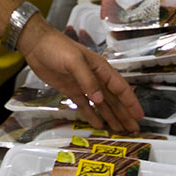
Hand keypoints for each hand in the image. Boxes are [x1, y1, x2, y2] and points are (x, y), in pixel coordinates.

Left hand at [19, 20, 141, 132]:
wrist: (37, 45)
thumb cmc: (57, 47)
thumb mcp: (74, 61)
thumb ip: (87, 80)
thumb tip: (100, 99)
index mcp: (101, 69)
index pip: (120, 88)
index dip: (131, 102)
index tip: (139, 115)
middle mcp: (95, 78)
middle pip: (114, 99)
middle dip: (124, 114)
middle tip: (133, 129)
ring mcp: (84, 85)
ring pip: (102, 104)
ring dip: (111, 116)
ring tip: (120, 130)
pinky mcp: (71, 90)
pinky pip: (85, 106)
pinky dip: (92, 115)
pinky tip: (99, 124)